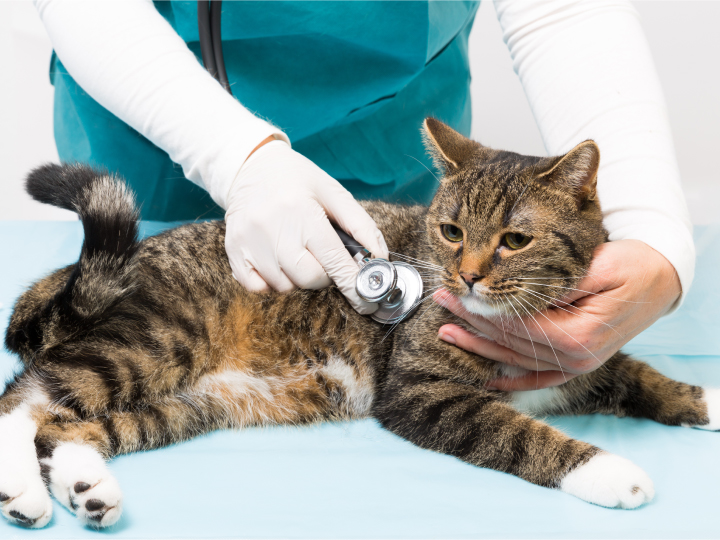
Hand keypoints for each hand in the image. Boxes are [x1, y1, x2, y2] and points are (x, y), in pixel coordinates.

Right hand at [225, 139, 388, 313]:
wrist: (250, 165)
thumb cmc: (298, 180)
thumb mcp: (333, 192)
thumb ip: (361, 225)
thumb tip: (380, 258)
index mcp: (303, 212)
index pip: (334, 261)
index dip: (354, 285)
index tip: (367, 302)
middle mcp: (273, 229)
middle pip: (310, 279)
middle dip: (324, 276)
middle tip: (322, 256)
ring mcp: (250, 243)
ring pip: (285, 287)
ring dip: (298, 277)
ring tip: (296, 250)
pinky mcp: (234, 252)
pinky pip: (258, 288)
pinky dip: (272, 283)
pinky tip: (277, 260)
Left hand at [432, 240, 680, 390]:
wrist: (660, 280)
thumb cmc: (631, 266)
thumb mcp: (597, 265)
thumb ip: (556, 284)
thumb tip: (512, 292)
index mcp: (578, 335)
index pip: (517, 325)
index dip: (484, 310)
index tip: (458, 290)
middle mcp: (575, 358)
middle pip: (510, 341)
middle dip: (473, 320)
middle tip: (443, 299)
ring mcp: (576, 365)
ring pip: (516, 359)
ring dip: (480, 345)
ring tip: (447, 329)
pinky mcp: (575, 363)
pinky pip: (537, 377)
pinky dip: (511, 379)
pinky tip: (487, 379)